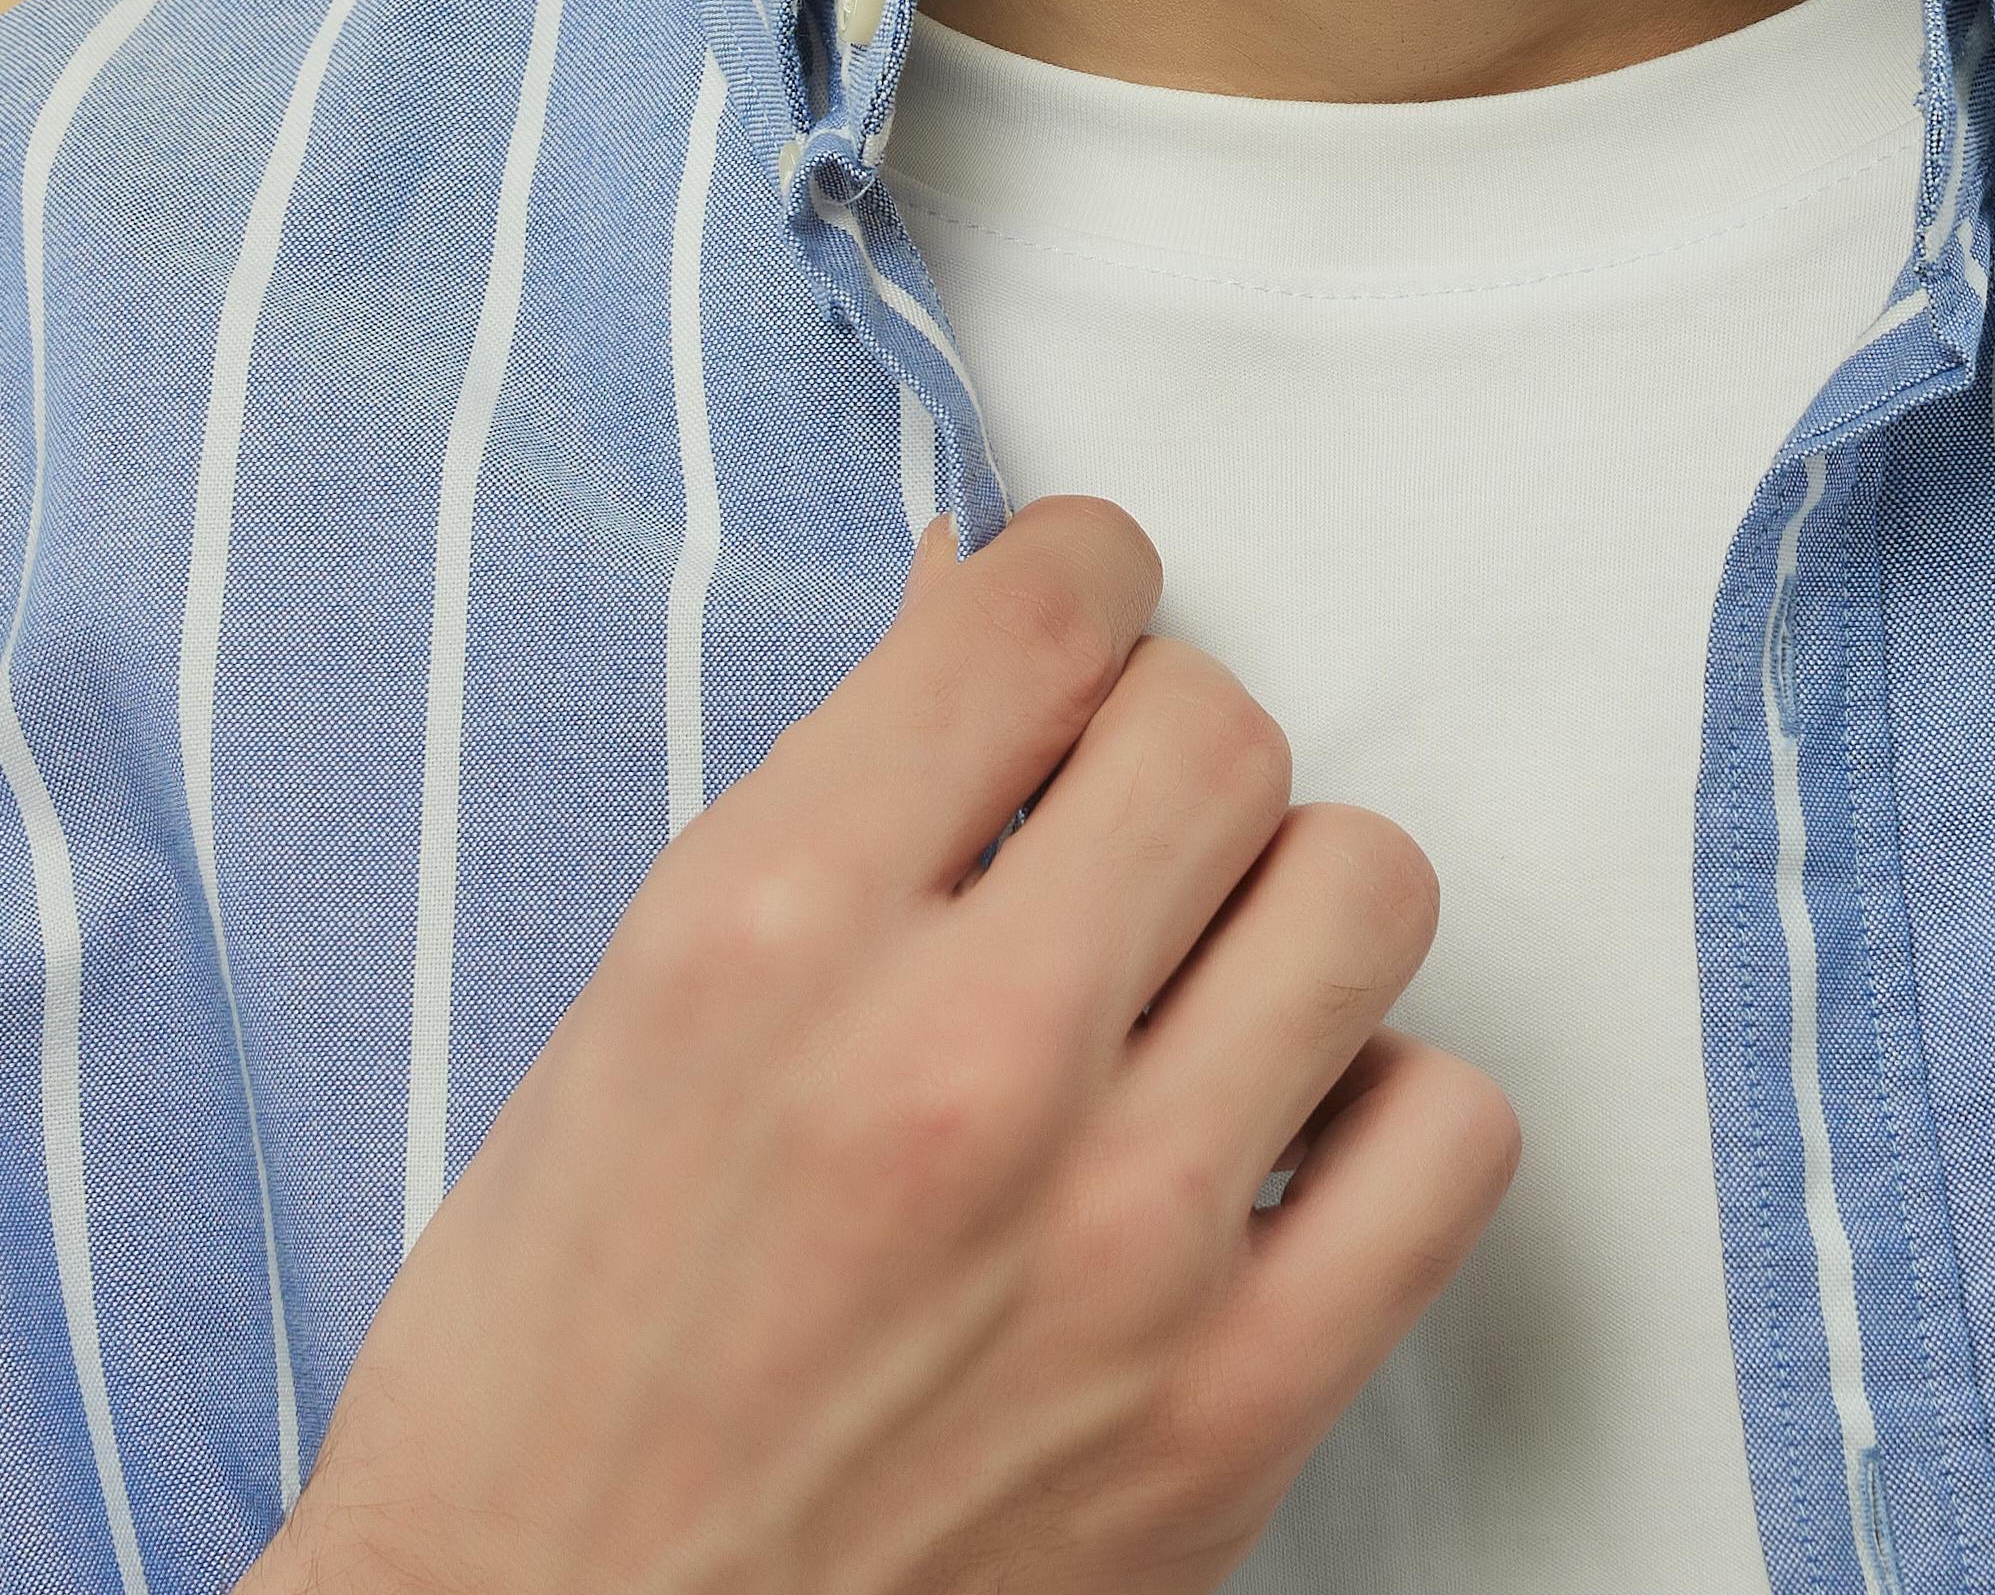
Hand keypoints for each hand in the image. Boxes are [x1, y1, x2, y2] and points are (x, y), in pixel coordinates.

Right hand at [247, 496, 1515, 1594]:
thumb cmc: (544, 1388)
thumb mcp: (615, 1031)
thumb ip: (823, 826)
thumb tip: (985, 631)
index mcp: (769, 934)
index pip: (1042, 610)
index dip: (1078, 587)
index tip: (1078, 632)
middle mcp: (960, 1059)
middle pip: (1221, 732)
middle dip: (1168, 759)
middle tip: (1114, 839)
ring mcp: (1120, 1237)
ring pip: (1362, 891)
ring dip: (1286, 913)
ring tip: (1199, 986)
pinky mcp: (1232, 1407)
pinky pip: (1450, 1134)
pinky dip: (1383, 1114)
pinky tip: (1274, 1145)